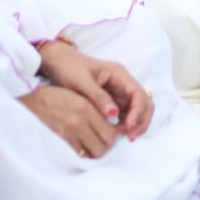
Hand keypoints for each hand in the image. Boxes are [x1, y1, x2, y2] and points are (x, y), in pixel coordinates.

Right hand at [18, 85, 118, 157]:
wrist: (26, 102)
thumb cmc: (51, 97)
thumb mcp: (75, 95)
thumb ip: (94, 108)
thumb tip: (111, 123)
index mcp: (85, 107)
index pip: (110, 131)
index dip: (113, 136)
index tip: (110, 135)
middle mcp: (78, 122)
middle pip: (104, 146)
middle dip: (105, 146)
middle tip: (100, 141)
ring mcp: (67, 135)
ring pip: (92, 154)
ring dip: (93, 151)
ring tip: (89, 145)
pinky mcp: (57, 143)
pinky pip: (77, 156)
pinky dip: (80, 154)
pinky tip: (77, 147)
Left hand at [36, 40, 153, 141]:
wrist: (56, 63)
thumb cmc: (68, 67)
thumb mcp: (81, 82)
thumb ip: (98, 97)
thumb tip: (114, 114)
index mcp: (119, 74)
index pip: (138, 93)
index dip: (138, 111)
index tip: (128, 127)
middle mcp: (122, 83)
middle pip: (144, 102)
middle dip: (141, 120)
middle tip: (130, 137)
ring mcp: (118, 93)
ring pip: (137, 110)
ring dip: (135, 124)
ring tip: (124, 137)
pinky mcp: (112, 102)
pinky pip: (125, 115)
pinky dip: (126, 125)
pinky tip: (117, 133)